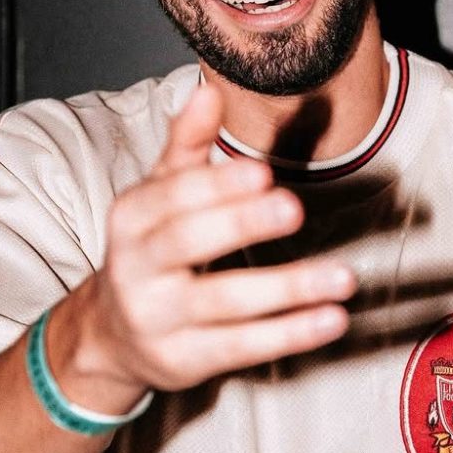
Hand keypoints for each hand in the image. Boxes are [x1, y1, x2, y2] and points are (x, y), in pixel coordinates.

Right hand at [67, 85, 356, 398]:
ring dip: (286, 289)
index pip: (173, 195)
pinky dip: (289, 335)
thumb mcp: (160, 192)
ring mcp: (157, 319)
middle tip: (293, 208)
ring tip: (341, 276)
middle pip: (187, 243)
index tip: (262, 171)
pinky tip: (331, 319)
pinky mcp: (183, 362)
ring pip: (223, 303)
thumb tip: (209, 90)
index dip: (217, 184)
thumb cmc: (151, 245)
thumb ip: (187, 143)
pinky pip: (240, 348)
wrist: (110, 333)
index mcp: (131, 216)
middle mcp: (136, 268)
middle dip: (240, 224)